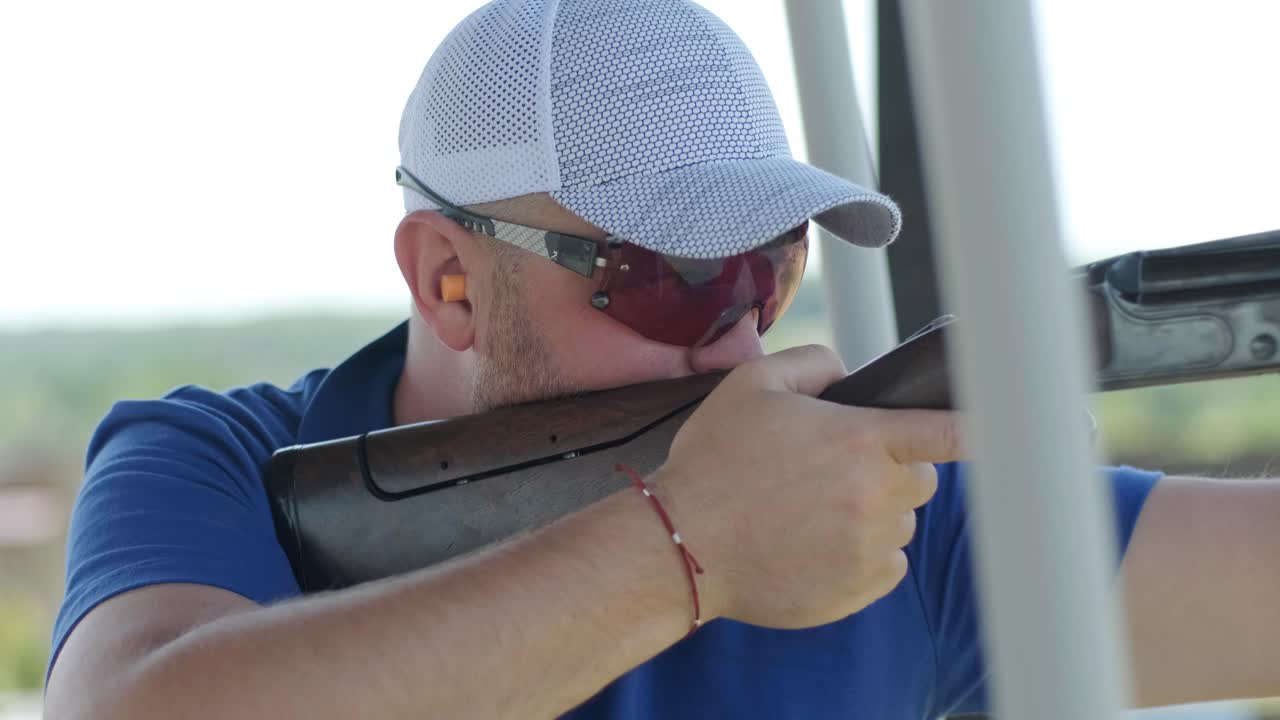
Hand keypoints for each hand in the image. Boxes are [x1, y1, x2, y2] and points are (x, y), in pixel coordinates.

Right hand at [651, 344, 962, 628]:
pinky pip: (886, 567)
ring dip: (873, 514)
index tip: (992, 427)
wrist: (682, 544)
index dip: (978, 426)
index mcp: (859, 440)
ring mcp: (869, 549)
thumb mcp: (753, 383)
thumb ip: (814, 362)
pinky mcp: (857, 591)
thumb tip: (849, 375)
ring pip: (900, 524)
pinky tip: (814, 544)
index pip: (951, 431)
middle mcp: (874, 497)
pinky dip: (862, 555)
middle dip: (893, 470)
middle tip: (839, 471)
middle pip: (924, 480)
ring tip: (814, 512)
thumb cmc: (714, 463)